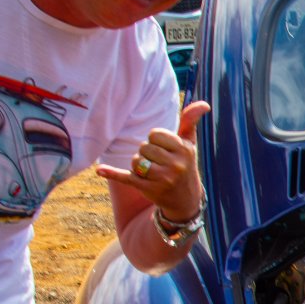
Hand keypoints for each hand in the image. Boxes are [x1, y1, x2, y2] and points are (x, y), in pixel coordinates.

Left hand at [98, 100, 208, 217]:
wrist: (185, 199)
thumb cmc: (184, 164)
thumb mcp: (189, 144)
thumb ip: (190, 121)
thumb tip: (204, 104)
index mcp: (184, 150)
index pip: (155, 134)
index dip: (156, 140)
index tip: (165, 150)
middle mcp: (176, 165)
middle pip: (144, 147)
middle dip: (147, 154)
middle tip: (159, 164)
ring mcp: (162, 179)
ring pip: (136, 161)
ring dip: (139, 165)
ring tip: (151, 172)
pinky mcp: (148, 189)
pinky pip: (126, 177)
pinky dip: (113, 173)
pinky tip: (100, 170)